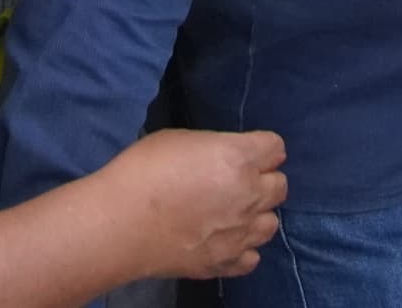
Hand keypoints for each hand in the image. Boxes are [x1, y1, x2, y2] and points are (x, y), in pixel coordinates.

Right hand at [98, 131, 290, 285]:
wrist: (121, 224)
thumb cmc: (144, 171)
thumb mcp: (179, 140)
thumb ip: (213, 149)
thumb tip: (221, 159)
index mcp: (239, 158)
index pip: (276, 148)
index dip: (262, 148)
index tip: (247, 151)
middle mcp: (250, 195)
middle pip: (280, 186)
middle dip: (264, 180)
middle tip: (237, 181)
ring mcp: (241, 234)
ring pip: (271, 224)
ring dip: (257, 215)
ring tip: (233, 213)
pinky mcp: (226, 262)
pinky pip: (252, 257)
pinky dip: (242, 249)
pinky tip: (224, 241)